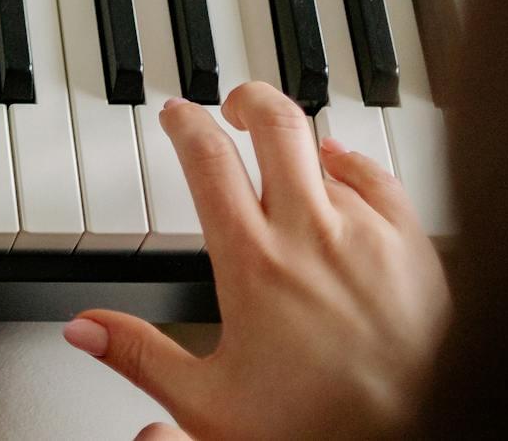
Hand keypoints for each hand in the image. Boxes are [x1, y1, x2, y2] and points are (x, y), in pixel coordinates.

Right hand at [63, 84, 447, 440]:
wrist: (422, 438)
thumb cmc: (322, 429)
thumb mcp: (211, 405)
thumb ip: (140, 356)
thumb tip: (85, 328)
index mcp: (253, 262)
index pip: (208, 159)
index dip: (185, 124)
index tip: (178, 116)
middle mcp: (311, 233)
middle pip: (274, 123)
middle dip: (246, 100)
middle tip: (231, 105)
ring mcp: (368, 234)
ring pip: (326, 149)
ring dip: (298, 141)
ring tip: (284, 144)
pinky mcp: (415, 247)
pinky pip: (379, 178)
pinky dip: (353, 163)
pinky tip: (343, 168)